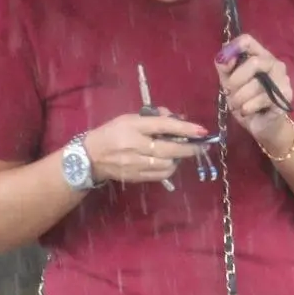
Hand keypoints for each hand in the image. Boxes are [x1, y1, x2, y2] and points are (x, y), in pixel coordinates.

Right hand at [79, 110, 212, 186]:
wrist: (91, 156)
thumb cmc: (112, 133)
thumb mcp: (130, 119)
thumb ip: (154, 118)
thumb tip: (178, 119)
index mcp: (133, 127)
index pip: (163, 126)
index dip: (185, 129)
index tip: (202, 131)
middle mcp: (134, 146)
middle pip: (169, 149)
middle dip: (189, 148)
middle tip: (202, 146)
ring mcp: (135, 164)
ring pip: (167, 164)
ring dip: (179, 159)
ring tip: (180, 153)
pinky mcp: (136, 176)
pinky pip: (161, 174)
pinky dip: (170, 168)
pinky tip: (170, 162)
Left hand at [215, 35, 293, 138]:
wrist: (262, 125)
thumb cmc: (246, 100)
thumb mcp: (229, 82)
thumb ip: (224, 66)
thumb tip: (223, 57)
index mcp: (260, 56)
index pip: (247, 40)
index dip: (233, 50)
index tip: (226, 67)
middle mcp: (275, 64)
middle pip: (254, 62)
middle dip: (236, 80)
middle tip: (229, 92)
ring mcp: (283, 80)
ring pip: (256, 84)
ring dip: (239, 98)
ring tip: (238, 105)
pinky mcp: (285, 97)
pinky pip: (261, 99)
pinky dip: (248, 107)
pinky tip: (247, 111)